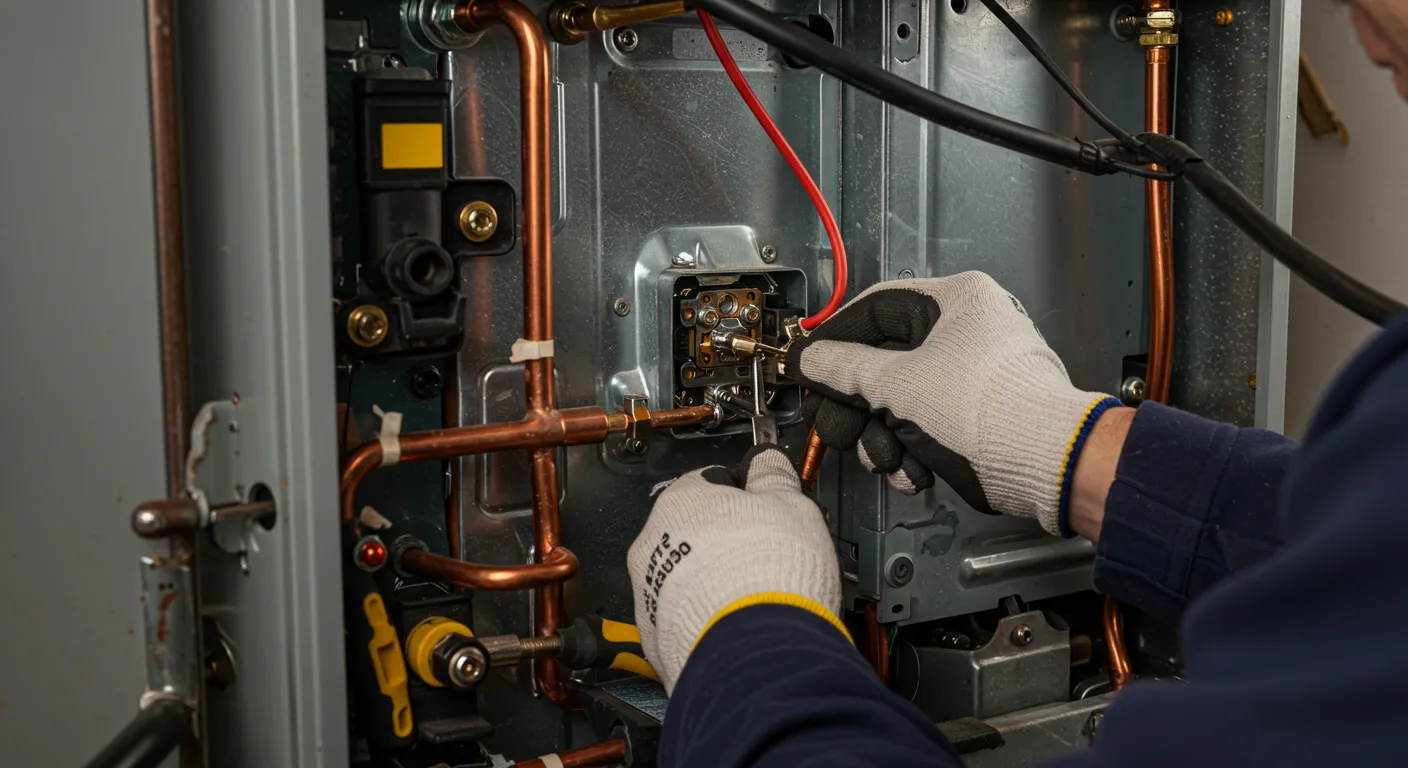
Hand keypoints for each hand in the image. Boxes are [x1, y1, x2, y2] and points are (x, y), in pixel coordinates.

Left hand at [627, 446, 846, 692]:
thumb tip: (767, 462)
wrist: (757, 652)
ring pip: (684, 579)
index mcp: (681, 501)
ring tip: (754, 597)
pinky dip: (706, 621)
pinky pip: (683, 620)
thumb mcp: (791, 504)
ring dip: (713, 583)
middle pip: (693, 533)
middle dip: (726, 542)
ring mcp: (649, 595)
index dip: (744, 496)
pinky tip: (738, 626)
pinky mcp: (656, 640)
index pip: (710, 482)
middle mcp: (652, 544)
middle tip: (766, 556)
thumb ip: (773, 477)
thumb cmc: (770, 575)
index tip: (765, 510)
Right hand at [785, 271, 1121, 535]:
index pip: (874, 309)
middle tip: (838, 427)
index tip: (808, 365)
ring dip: (883, 439)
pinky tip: (915, 472)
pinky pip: (924, 425)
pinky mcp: (977, 414)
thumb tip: (811, 359)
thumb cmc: (992, 414)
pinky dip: (911, 452)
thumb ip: (843, 370)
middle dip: (858, 408)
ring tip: (888, 460)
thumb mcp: (897, 388)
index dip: (834, 340)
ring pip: (900, 401)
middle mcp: (966, 331)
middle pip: (883, 363)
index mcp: (955, 301)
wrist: (1049, 468)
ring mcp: (972, 374)